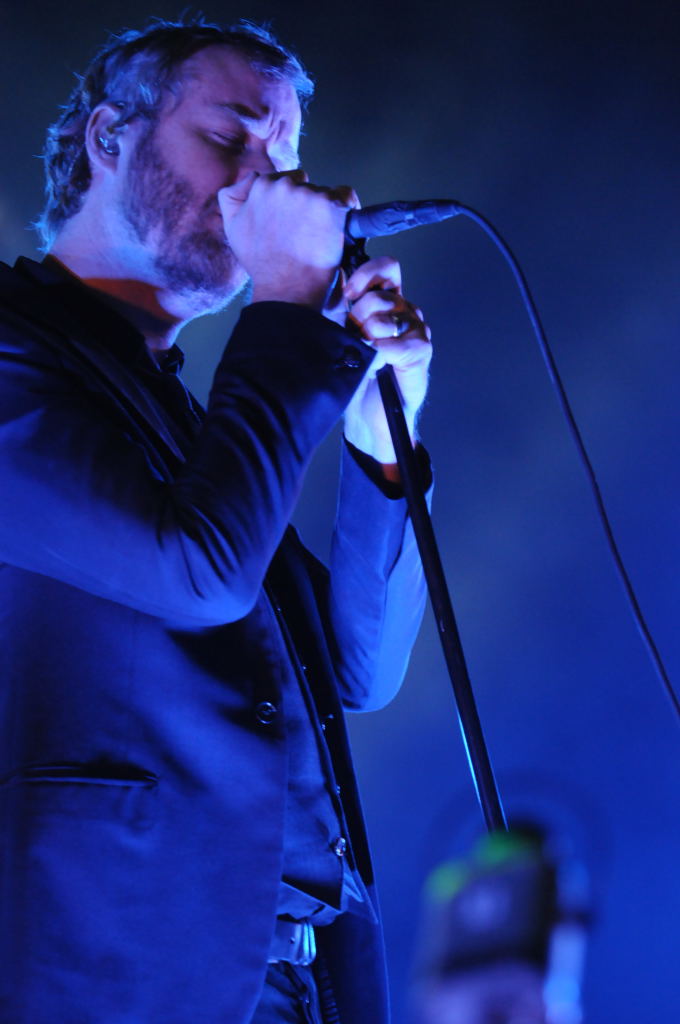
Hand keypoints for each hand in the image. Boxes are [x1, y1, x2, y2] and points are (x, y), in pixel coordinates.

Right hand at [218, 171, 358, 309]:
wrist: (286, 289)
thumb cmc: (263, 264)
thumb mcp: (233, 228)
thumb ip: (232, 197)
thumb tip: (249, 177)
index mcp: (261, 186)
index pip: (283, 181)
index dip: (289, 203)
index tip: (291, 224)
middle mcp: (284, 185)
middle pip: (304, 184)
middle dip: (305, 204)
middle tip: (304, 234)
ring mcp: (308, 194)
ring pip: (324, 192)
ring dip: (324, 210)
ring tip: (317, 238)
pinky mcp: (330, 206)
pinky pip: (346, 196)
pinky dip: (346, 209)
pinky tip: (337, 229)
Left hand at [340, 256, 431, 469]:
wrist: (367, 415)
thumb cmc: (354, 374)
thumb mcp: (340, 335)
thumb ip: (339, 306)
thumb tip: (335, 275)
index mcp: (386, 301)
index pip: (386, 268)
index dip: (366, 275)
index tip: (347, 295)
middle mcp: (404, 310)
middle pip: (379, 296)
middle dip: (357, 318)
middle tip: (354, 340)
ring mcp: (416, 328)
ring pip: (383, 319)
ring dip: (366, 340)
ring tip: (366, 356)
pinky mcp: (421, 349)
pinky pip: (393, 344)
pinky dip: (379, 356)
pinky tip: (376, 367)